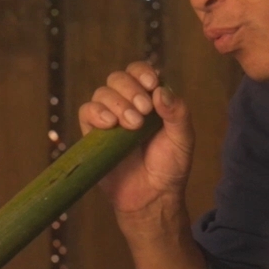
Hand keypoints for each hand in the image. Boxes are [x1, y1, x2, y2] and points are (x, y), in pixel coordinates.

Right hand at [79, 61, 193, 224]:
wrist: (152, 197)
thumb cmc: (170, 167)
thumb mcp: (182, 139)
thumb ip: (177, 113)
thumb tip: (160, 91)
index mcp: (150, 99)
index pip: (140, 72)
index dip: (142, 73)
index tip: (151, 85)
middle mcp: (127, 104)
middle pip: (118, 78)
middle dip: (130, 90)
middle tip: (143, 111)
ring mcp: (109, 118)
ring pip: (102, 93)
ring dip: (116, 104)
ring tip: (132, 125)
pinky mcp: (93, 134)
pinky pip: (86, 112)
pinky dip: (96, 112)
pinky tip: (109, 124)